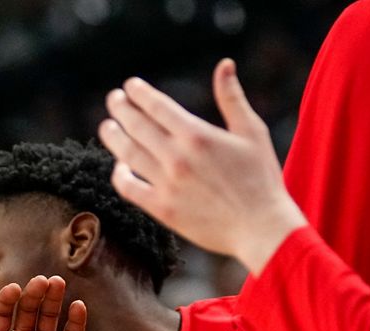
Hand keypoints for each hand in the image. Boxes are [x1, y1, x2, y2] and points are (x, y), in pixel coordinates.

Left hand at [0, 275, 86, 330]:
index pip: (2, 314)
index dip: (7, 300)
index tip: (12, 290)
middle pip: (29, 311)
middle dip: (34, 294)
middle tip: (41, 281)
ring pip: (50, 320)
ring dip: (54, 300)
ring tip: (58, 283)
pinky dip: (76, 323)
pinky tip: (77, 306)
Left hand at [97, 59, 307, 273]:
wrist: (260, 228)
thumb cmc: (261, 178)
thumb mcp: (252, 132)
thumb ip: (232, 98)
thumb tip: (224, 64)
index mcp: (197, 135)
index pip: (156, 106)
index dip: (139, 93)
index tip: (130, 86)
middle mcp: (177, 157)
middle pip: (136, 126)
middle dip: (121, 108)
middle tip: (114, 99)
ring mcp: (166, 184)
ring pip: (127, 154)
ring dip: (113, 136)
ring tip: (108, 126)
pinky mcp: (161, 209)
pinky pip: (128, 188)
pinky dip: (119, 175)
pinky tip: (119, 166)